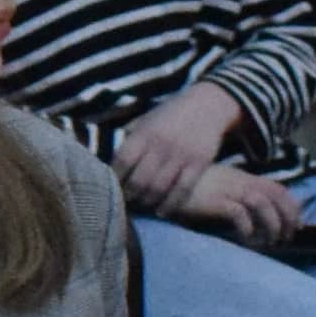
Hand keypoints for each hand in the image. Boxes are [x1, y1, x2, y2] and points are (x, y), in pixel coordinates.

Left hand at [113, 85, 244, 208]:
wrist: (207, 105)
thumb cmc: (169, 115)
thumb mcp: (145, 120)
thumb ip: (129, 139)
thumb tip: (109, 160)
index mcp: (143, 133)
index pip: (121, 162)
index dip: (114, 179)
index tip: (109, 189)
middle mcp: (160, 145)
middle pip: (139, 180)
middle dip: (129, 196)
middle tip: (125, 203)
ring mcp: (181, 155)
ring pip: (159, 188)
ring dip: (148, 202)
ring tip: (142, 206)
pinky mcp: (199, 163)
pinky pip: (182, 190)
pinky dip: (170, 205)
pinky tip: (161, 212)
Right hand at [177, 161, 302, 244]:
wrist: (160, 179)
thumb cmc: (186, 188)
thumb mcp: (214, 187)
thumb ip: (232, 194)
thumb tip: (252, 216)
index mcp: (242, 177)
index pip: (277, 188)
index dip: (292, 207)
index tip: (296, 226)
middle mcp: (239, 181)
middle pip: (276, 195)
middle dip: (288, 218)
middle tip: (287, 238)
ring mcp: (227, 189)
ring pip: (263, 204)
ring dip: (271, 225)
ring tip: (269, 243)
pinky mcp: (214, 200)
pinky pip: (239, 214)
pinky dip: (247, 229)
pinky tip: (246, 241)